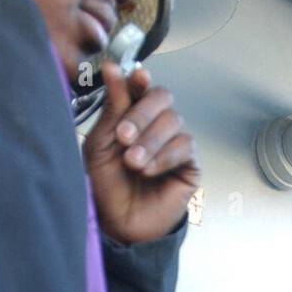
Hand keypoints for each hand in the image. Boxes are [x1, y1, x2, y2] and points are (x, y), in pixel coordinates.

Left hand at [84, 59, 200, 244]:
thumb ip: (112, 107)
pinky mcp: (190, 164)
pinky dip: (164, 156)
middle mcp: (157, 125)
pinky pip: (185, 146)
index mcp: (134, 115)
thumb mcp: (100, 144)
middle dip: (142, 114)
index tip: (137, 78)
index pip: (143, 87)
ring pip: (174, 121)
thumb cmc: (107, 185)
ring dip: (150, 141)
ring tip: (132, 163)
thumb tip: (114, 68)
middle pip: (163, 97)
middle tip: (123, 137)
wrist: (120, 224)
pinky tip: (148, 171)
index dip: (141, 80)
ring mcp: (176, 143)